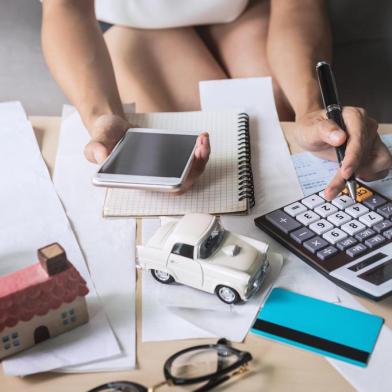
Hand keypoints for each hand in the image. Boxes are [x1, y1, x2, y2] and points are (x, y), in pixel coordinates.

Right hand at [84, 114, 209, 193]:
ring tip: (202, 140)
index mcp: (140, 180)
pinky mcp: (172, 156)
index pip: (163, 189)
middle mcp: (155, 177)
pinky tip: (201, 137)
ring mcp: (166, 168)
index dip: (178, 183)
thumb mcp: (96, 141)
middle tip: (199, 149)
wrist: (113, 126)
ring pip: (190, 170)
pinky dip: (199, 149)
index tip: (185, 171)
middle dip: (196, 168)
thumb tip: (102, 157)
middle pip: (183, 182)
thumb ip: (95, 149)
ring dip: (201, 157)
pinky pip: (190, 158)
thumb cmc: (106, 137)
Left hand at [294, 107, 391, 199]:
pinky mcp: (371, 153)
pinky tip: (350, 180)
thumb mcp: (309, 129)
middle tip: (333, 188)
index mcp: (354, 116)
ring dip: (362, 176)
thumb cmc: (310, 128)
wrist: (311, 132)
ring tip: (339, 183)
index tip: (344, 171)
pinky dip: (367, 177)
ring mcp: (371, 140)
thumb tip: (340, 137)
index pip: (359, 138)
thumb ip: (323, 130)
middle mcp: (367, 127)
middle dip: (352, 172)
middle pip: (368, 153)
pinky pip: (379, 168)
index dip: (353, 156)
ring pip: (379, 162)